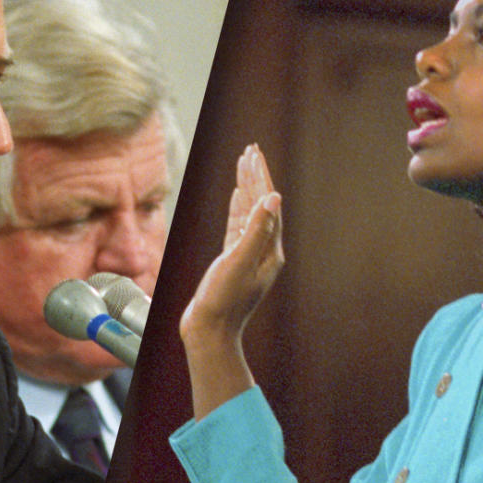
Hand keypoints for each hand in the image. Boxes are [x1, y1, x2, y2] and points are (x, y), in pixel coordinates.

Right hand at [180, 144, 283, 418]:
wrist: (209, 332)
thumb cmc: (222, 301)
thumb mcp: (239, 262)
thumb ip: (255, 229)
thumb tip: (273, 198)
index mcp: (270, 250)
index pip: (267, 204)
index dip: (260, 176)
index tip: (253, 152)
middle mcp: (264, 251)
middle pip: (261, 204)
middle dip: (255, 176)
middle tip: (250, 150)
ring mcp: (249, 256)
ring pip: (250, 213)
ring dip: (246, 188)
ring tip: (243, 164)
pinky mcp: (234, 261)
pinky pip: (239, 226)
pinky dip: (238, 208)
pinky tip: (236, 196)